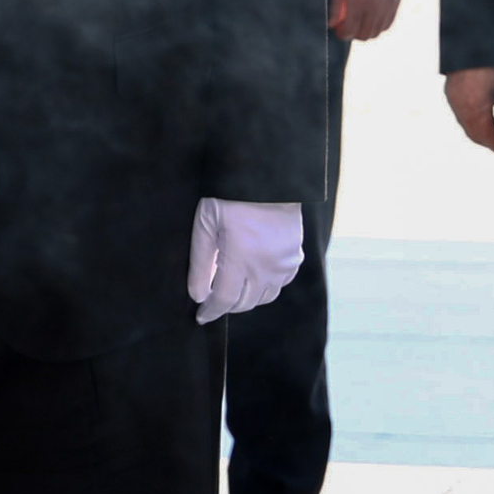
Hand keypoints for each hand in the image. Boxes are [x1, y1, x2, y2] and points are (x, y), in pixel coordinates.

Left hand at [188, 198, 307, 324]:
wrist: (268, 177)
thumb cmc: (230, 196)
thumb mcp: (205, 225)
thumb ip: (200, 263)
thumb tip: (198, 296)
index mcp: (241, 258)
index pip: (224, 299)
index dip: (211, 311)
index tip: (202, 316)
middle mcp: (266, 266)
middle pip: (244, 302)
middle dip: (226, 305)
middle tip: (213, 298)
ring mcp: (284, 263)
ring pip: (264, 297)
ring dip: (247, 298)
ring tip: (233, 287)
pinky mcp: (295, 256)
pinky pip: (281, 284)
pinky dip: (266, 286)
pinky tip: (254, 275)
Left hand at [328, 0, 406, 41]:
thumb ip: (336, 5)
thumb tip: (332, 23)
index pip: (350, 30)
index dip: (342, 34)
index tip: (338, 30)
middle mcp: (375, 6)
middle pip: (364, 35)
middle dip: (353, 34)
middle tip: (346, 26)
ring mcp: (388, 5)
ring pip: (377, 32)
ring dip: (366, 32)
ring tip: (358, 22)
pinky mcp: (396, 2)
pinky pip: (388, 24)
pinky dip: (378, 26)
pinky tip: (371, 18)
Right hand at [444, 66, 493, 155]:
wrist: (473, 40)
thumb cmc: (493, 64)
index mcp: (477, 107)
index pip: (486, 137)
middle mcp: (461, 106)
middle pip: (474, 134)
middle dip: (489, 142)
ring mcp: (452, 98)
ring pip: (466, 124)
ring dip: (481, 131)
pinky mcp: (450, 91)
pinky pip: (460, 113)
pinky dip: (472, 120)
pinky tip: (486, 116)